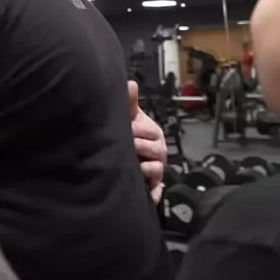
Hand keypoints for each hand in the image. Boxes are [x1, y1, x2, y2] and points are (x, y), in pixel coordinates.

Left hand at [128, 81, 166, 203]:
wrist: (120, 154)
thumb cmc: (128, 131)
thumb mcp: (128, 117)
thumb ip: (130, 102)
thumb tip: (130, 83)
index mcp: (154, 133)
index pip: (149, 132)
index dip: (134, 131)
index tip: (124, 130)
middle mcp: (159, 151)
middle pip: (154, 151)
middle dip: (137, 149)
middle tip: (124, 148)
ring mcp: (157, 169)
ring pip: (155, 169)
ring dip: (143, 169)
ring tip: (131, 166)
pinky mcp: (153, 185)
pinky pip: (156, 191)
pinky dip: (152, 194)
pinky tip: (147, 196)